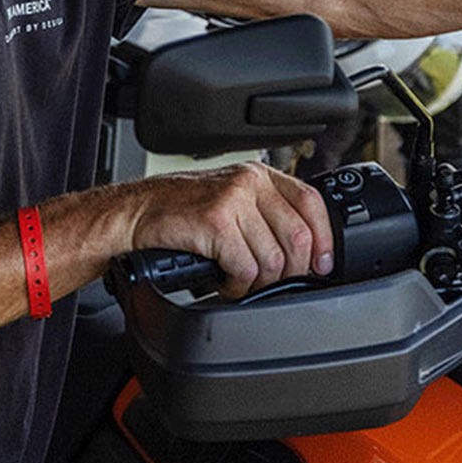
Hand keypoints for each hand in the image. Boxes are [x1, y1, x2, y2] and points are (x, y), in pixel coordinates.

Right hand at [131, 162, 334, 296]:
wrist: (137, 212)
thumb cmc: (183, 211)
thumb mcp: (233, 200)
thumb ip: (267, 213)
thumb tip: (306, 249)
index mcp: (260, 176)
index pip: (311, 203)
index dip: (324, 239)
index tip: (322, 265)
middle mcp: (250, 183)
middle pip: (297, 236)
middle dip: (291, 271)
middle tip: (273, 282)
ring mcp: (233, 201)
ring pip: (273, 259)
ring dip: (259, 283)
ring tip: (241, 282)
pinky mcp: (215, 223)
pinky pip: (245, 269)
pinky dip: (238, 286)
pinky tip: (225, 282)